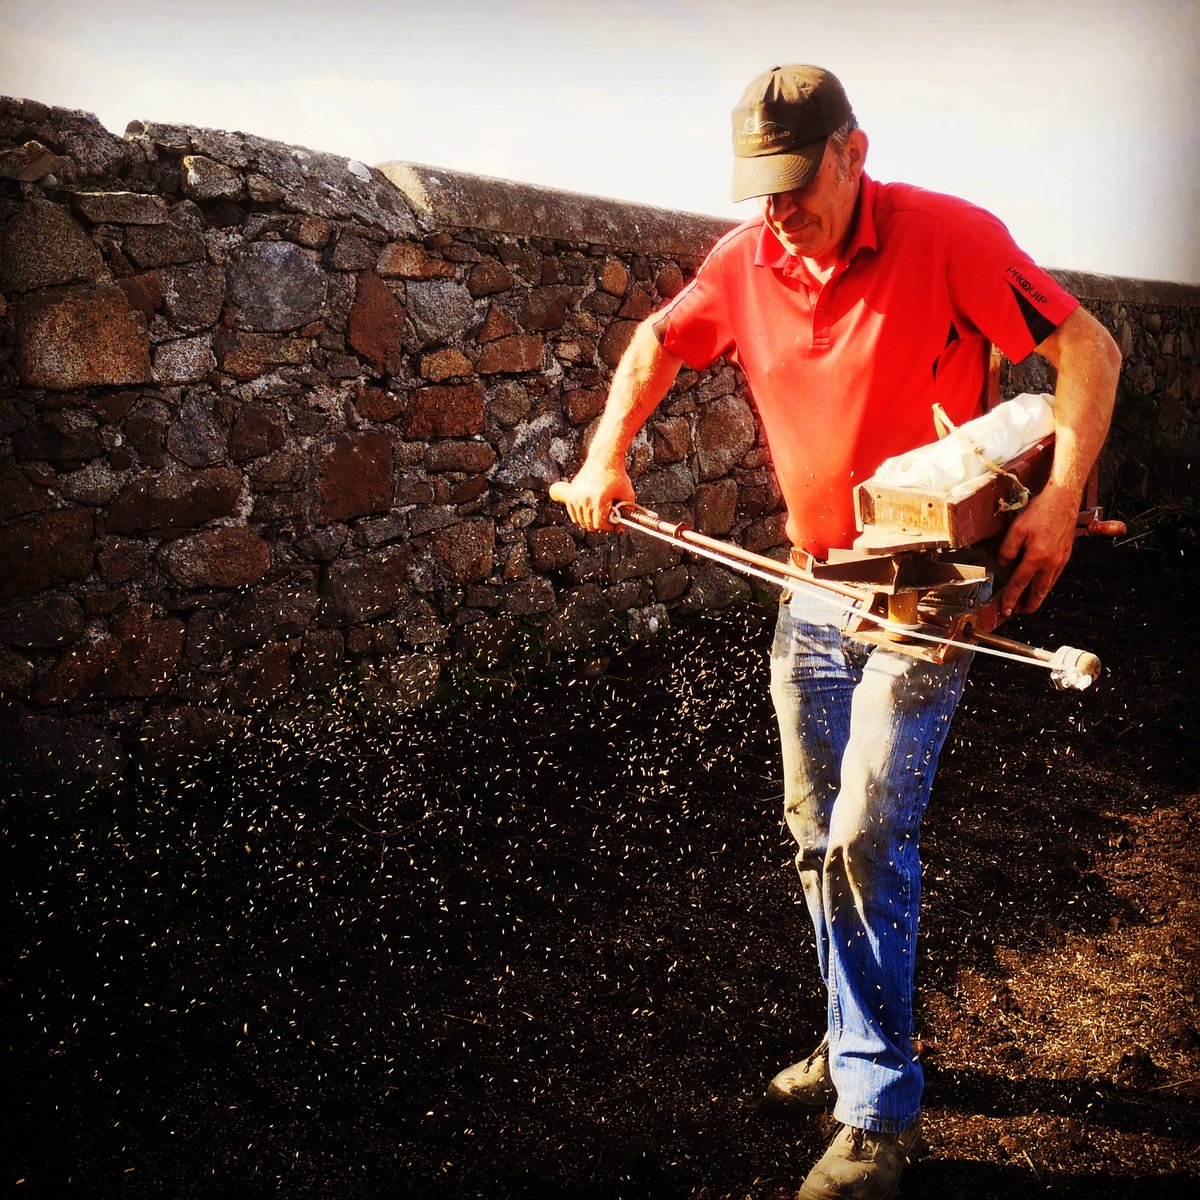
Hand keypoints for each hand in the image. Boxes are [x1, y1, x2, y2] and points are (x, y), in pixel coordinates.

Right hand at [549, 462, 634, 532]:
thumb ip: (628, 512)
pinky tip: (589, 513)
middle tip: (608, 519)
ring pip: (580, 521)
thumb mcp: (628, 493)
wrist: (603, 458)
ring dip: (590, 521)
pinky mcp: (570, 494)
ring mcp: (575, 497)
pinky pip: (573, 514)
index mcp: (599, 500)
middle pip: (589, 525)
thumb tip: (621, 528)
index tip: (613, 523)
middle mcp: (585, 499)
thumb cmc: (617, 475)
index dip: (608, 527)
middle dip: (600, 525)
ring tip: (600, 514)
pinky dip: (580, 517)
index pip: (599, 525)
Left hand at [996, 484, 1080, 615]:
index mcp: (1036, 557)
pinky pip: (1055, 576)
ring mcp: (1061, 560)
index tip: (1005, 610)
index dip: (1011, 598)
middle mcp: (1051, 562)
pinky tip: (1040, 584)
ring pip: (1048, 586)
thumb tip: (1003, 566)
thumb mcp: (1016, 529)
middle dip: (1028, 605)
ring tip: (1028, 602)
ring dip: (1038, 596)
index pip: (1019, 583)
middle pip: (1038, 592)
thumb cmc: (1039, 512)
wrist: (1064, 500)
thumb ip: (1008, 550)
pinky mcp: (1066, 555)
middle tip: (1018, 612)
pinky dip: (1046, 585)